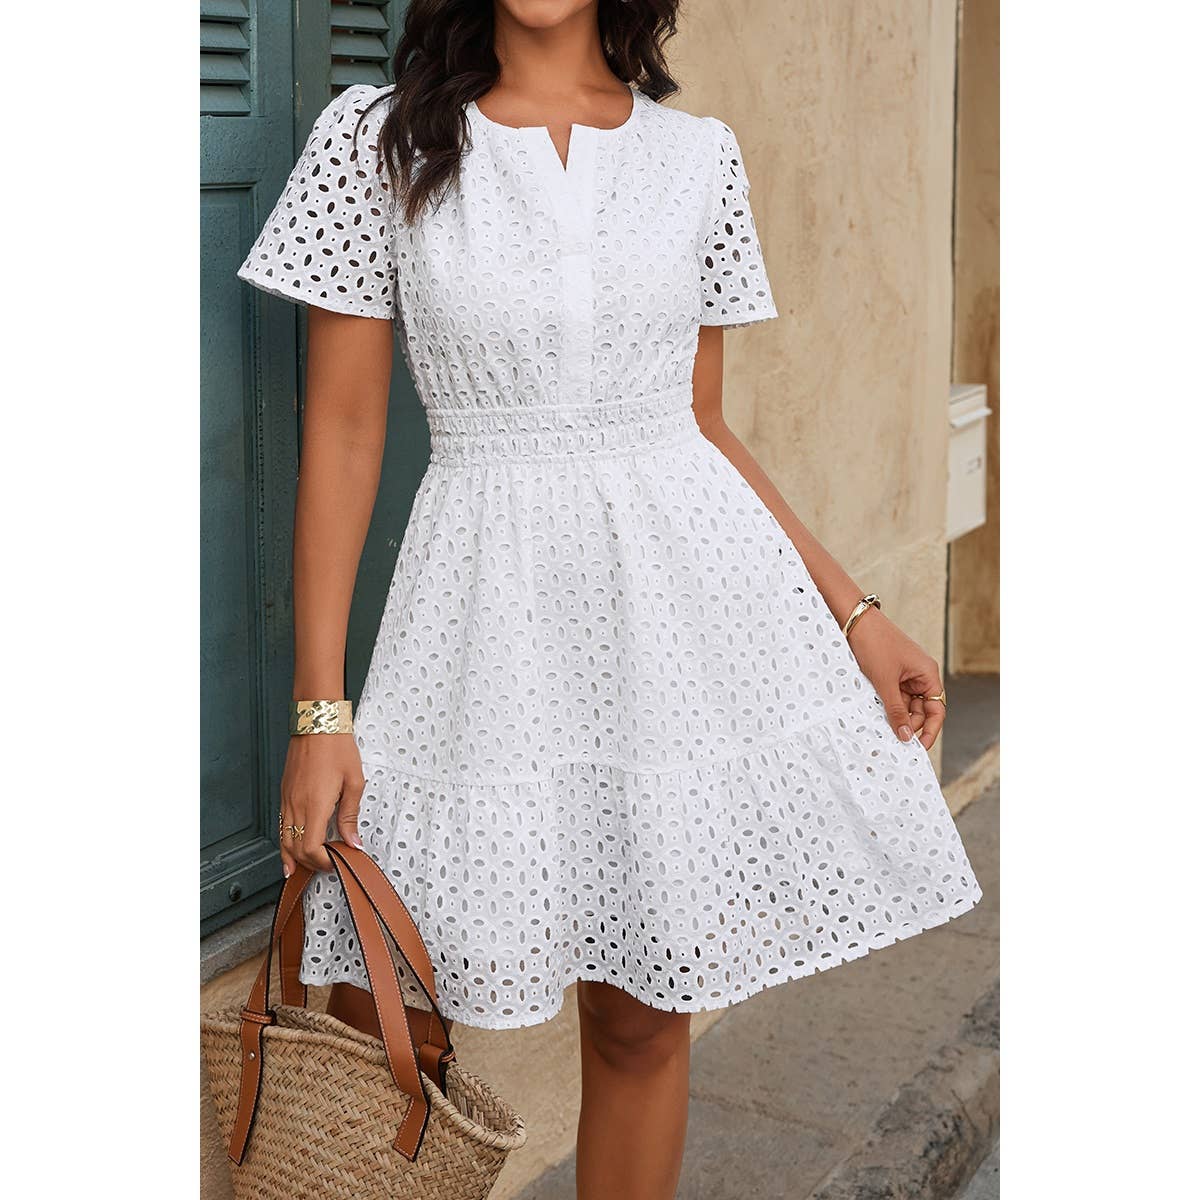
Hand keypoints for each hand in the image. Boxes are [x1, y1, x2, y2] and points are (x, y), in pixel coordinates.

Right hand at [278, 733, 365, 876]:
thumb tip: (353, 841)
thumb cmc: (337, 747)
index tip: (335, 862)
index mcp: (315, 805)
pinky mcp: (284, 793)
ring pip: (283, 839)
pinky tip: (292, 847)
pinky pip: (282, 824)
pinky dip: (286, 840)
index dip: (321, 862)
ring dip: (294, 856)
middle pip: (295, 849)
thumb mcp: (354, 782)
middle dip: (310, 863)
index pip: (310, 848)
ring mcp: (287, 799)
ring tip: (304, 868)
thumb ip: (350, 815)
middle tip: (327, 866)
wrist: (317, 722)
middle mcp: (296, 805)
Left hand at [844, 609, 946, 749]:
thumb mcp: (885, 682)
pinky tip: (876, 715)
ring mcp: (904, 674)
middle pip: (920, 710)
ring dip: (895, 715)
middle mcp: (920, 675)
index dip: (930, 730)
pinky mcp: (889, 673)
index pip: (937, 710)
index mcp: (927, 674)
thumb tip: (905, 735)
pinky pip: (892, 696)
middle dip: (909, 724)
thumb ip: (896, 710)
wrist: (854, 621)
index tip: (918, 748)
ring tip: (881, 728)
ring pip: (905, 704)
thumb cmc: (875, 644)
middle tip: (894, 740)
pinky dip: (886, 706)